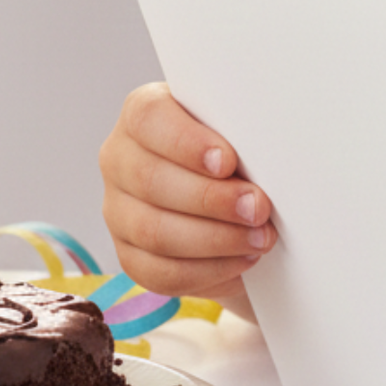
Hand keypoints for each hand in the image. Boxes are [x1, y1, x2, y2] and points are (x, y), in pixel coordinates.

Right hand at [100, 82, 277, 314]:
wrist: (234, 191)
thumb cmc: (239, 146)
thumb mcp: (239, 127)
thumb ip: (241, 128)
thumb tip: (266, 153)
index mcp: (142, 113)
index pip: (149, 118)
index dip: (187, 143)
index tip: (227, 162)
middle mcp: (121, 160)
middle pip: (152, 181)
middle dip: (212, 199)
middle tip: (259, 208)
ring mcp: (119, 210)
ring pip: (154, 232)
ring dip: (216, 239)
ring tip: (260, 238)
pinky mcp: (130, 254)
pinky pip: (159, 272)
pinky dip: (208, 271)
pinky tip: (243, 260)